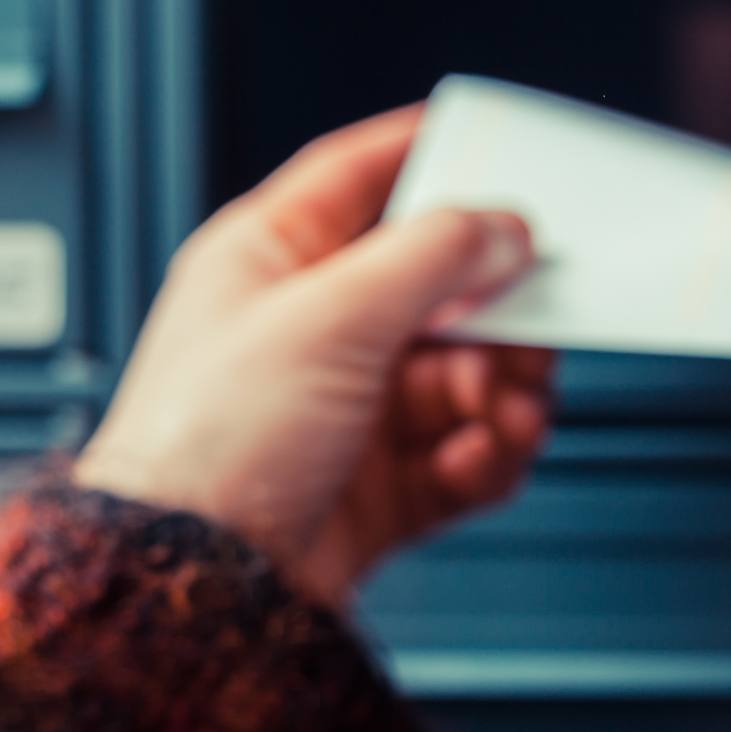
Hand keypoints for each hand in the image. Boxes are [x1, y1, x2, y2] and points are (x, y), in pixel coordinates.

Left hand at [75, 107, 556, 607]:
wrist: (198, 590)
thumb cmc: (208, 447)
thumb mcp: (331, 316)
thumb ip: (433, 256)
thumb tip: (502, 226)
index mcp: (271, 263)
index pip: (358, 178)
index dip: (424, 151)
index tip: (493, 141)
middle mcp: (313, 332)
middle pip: (440, 289)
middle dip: (498, 313)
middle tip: (533, 325)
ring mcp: (350, 412)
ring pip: (467, 375)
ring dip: (504, 391)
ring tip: (507, 411)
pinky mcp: (381, 486)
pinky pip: (466, 452)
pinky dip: (489, 455)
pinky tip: (479, 458)